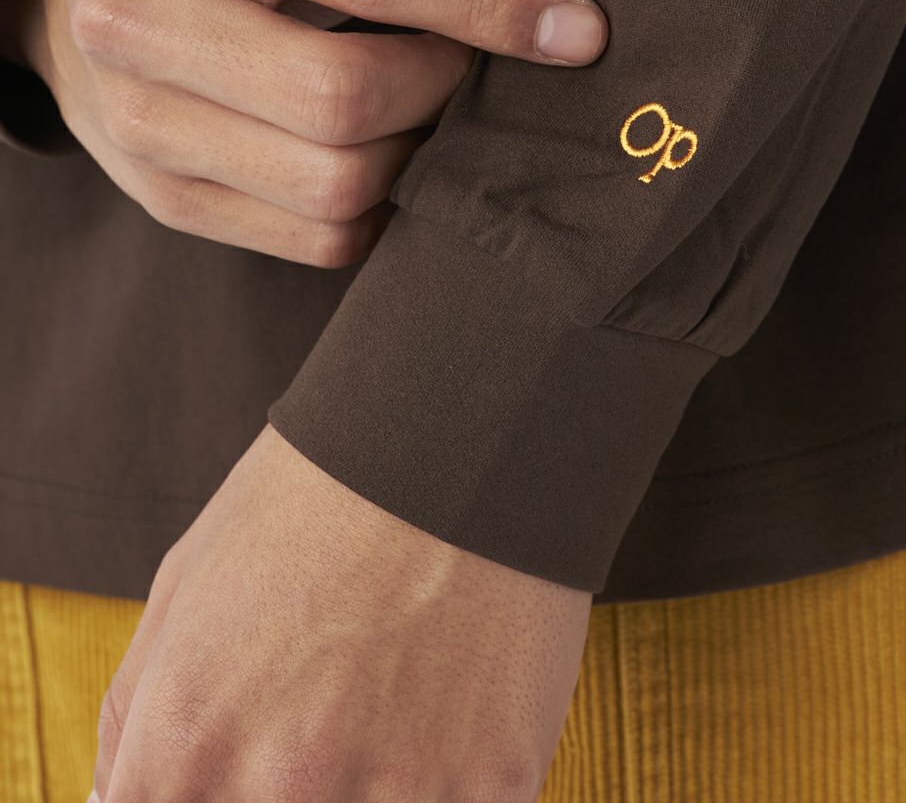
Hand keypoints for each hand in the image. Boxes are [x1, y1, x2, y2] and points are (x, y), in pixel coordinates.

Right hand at [3, 0, 606, 265]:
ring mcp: (147, 126)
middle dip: (447, 88)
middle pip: (346, 97)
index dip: (489, 8)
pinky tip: (380, 154)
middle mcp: (145, 20)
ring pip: (337, 186)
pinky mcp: (166, 200)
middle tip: (470, 64)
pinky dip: (381, 207)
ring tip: (422, 105)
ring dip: (419, 154)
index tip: (578, 31)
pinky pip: (318, 241)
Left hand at [91, 423, 592, 800]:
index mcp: (186, 744)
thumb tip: (117, 799)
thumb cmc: (315, 498)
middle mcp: (280, 787)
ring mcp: (393, 795)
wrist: (452, 435)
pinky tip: (449, 708)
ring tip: (392, 702)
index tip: (237, 772)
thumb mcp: (185, 583)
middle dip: (287, 786)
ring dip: (375, 784)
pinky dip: (448, 777)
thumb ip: (133, 718)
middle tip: (324, 719)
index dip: (197, 798)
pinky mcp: (493, 785)